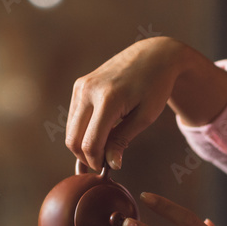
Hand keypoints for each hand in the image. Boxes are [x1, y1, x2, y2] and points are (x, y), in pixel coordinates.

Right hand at [65, 38, 226, 171]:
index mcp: (108, 99)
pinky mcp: (79, 85)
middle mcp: (88, 91)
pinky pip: (74, 118)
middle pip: (73, 139)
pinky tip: (101, 135)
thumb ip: (123, 140)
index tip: (106, 170)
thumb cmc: (155, 87)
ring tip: (105, 150)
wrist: (154, 56)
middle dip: (85, 157)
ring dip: (83, 145)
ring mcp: (81, 86)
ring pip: (71, 130)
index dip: (95, 162)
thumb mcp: (145, 117)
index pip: (90, 143)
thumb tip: (110, 164)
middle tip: (102, 165)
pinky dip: (83, 131)